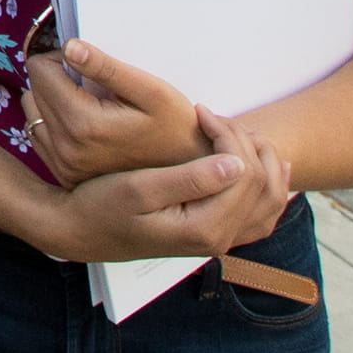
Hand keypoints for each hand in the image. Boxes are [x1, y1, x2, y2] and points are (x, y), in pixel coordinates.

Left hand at [22, 38, 209, 184]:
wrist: (188, 171)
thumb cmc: (175, 125)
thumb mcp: (151, 90)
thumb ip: (107, 68)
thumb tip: (69, 47)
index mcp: (82, 124)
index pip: (39, 71)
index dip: (62, 57)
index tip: (90, 64)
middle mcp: (65, 149)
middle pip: (34, 90)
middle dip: (59, 79)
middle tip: (96, 86)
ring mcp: (63, 166)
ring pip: (33, 112)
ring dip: (54, 101)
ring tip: (91, 105)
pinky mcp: (63, 175)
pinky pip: (40, 136)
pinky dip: (55, 124)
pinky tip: (86, 126)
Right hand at [33, 108, 298, 262]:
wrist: (81, 231)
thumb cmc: (100, 206)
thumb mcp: (138, 189)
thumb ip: (189, 179)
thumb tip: (234, 164)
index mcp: (204, 228)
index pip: (243, 173)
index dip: (228, 135)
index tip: (200, 111)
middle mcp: (220, 240)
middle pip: (262, 183)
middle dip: (245, 142)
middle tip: (214, 118)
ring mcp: (220, 240)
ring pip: (271, 201)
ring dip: (265, 162)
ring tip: (238, 135)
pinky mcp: (215, 235)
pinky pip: (261, 216)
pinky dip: (269, 189)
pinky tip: (264, 168)